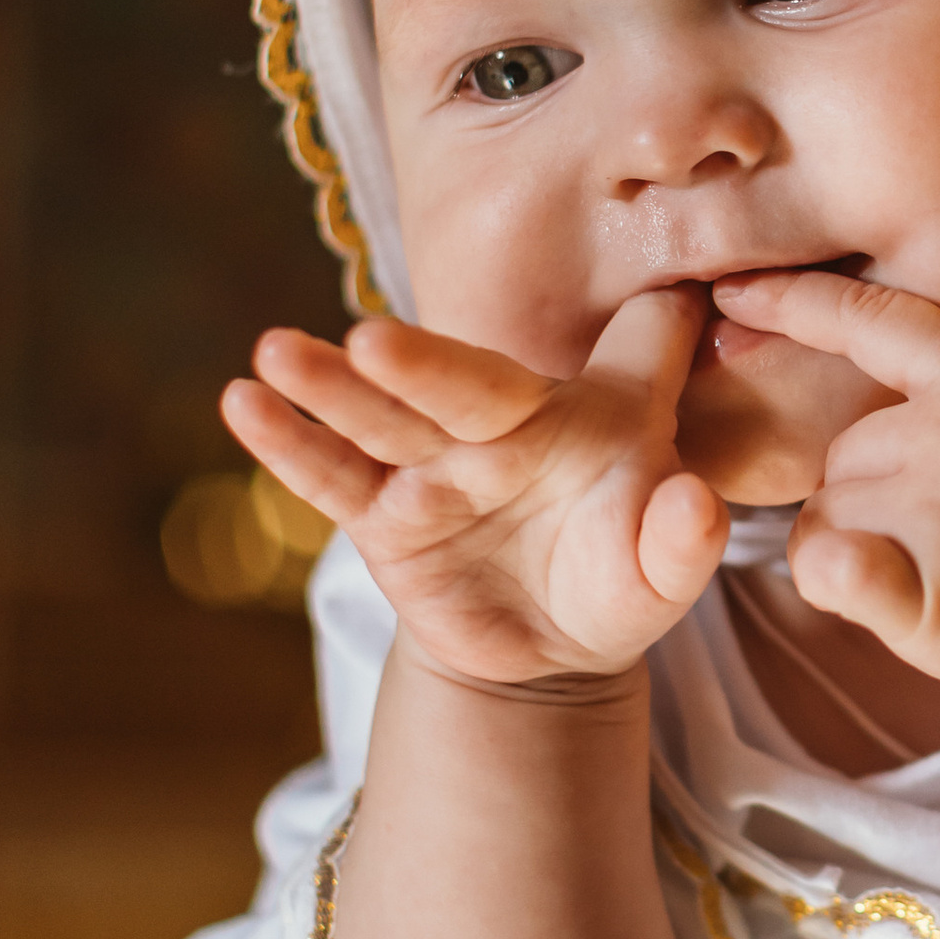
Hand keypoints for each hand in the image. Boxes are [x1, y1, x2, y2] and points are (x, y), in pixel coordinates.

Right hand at [219, 291, 727, 686]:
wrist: (554, 646)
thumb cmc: (622, 574)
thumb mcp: (666, 565)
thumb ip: (685, 537)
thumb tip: (697, 507)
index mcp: (586, 415)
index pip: (613, 365)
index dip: (628, 332)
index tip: (635, 292)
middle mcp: (504, 425)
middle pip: (462, 385)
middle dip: (416, 364)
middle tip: (372, 341)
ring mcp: (437, 466)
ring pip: (381, 419)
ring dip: (328, 387)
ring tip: (274, 352)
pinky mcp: (385, 517)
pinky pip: (335, 478)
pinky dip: (291, 446)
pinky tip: (242, 405)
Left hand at [708, 269, 939, 717]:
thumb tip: (840, 426)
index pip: (876, 321)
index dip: (798, 302)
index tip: (730, 290)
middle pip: (839, 455)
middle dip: (874, 501)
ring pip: (826, 521)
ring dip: (868, 556)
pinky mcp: (931, 590)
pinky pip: (830, 566)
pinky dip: (835, 576)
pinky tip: (880, 591)